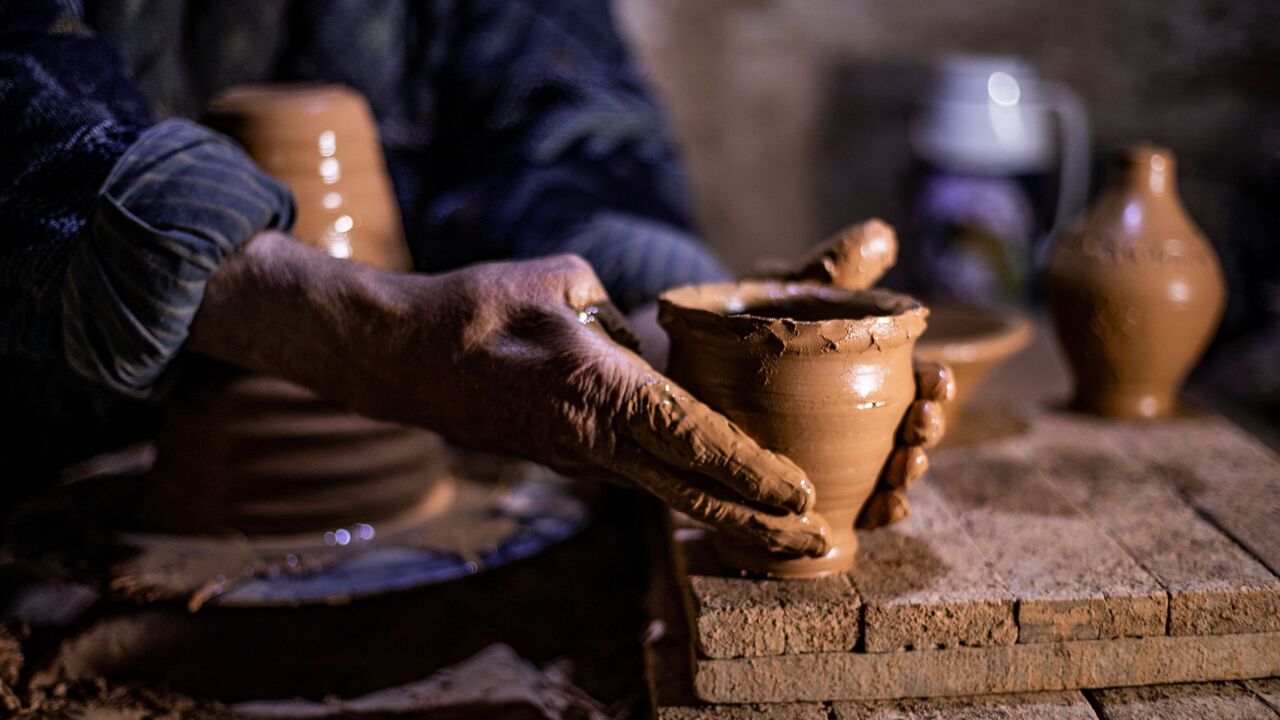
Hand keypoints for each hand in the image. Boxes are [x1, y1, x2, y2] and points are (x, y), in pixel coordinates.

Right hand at [191, 236, 828, 557]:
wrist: (401, 356)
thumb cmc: (478, 306)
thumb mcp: (565, 280)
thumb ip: (626, 320)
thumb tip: (653, 354)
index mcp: (596, 387)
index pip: (690, 436)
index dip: (748, 469)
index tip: (798, 495)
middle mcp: (590, 438)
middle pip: (688, 491)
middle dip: (755, 523)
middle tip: (816, 546)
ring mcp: (576, 458)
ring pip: (665, 491)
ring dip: (726, 515)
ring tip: (785, 534)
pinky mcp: (565, 459)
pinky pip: (636, 475)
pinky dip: (684, 491)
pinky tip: (719, 497)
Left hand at [766, 218, 952, 528]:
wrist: (687, 360)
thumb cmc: (747, 322)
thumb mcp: (787, 291)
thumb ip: (832, 269)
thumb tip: (879, 235)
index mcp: (867, 368)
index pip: (916, 379)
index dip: (934, 384)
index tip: (935, 382)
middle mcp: (862, 416)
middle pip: (909, 430)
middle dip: (925, 432)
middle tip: (920, 430)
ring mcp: (839, 453)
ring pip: (886, 471)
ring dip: (905, 476)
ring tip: (902, 473)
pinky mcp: (807, 485)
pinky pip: (846, 507)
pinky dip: (869, 512)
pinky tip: (877, 512)